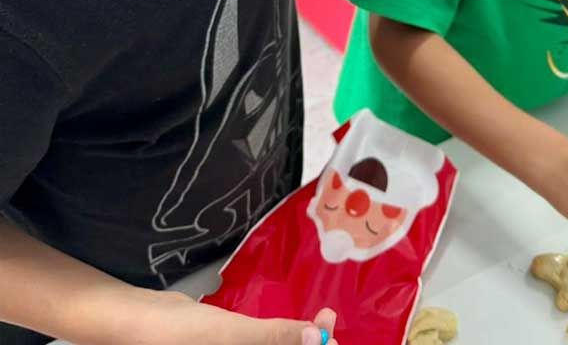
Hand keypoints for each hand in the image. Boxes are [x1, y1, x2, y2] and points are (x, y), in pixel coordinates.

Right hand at [134, 293, 337, 344]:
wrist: (140, 322)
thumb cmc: (183, 335)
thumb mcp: (232, 336)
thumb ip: (274, 337)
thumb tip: (316, 337)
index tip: (334, 337)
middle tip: (328, 319)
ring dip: (299, 341)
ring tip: (319, 320)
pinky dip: (280, 339)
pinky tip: (290, 327)